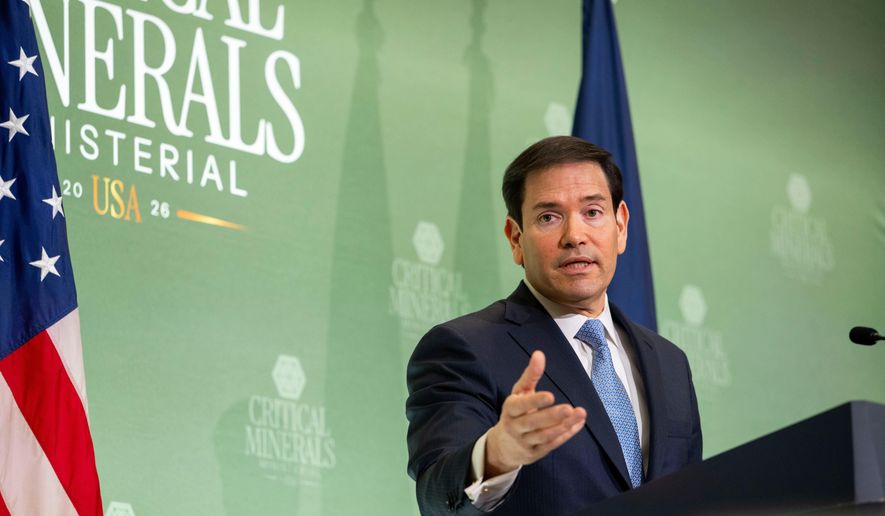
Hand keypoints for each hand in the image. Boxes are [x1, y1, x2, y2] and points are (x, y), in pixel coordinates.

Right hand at [484, 351, 586, 477]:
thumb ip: (530, 375)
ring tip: (579, 413)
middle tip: (568, 408)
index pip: (520, 406)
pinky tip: (579, 423)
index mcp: (510, 409)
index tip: (551, 396)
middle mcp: (515, 427)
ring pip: (545, 435)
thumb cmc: (515, 412)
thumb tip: (539, 354)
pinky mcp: (536, 453)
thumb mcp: (519, 393)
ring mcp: (526, 442)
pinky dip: (567, 434)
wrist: (503, 446)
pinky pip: (552, 444)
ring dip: (563, 426)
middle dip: (551, 416)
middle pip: (533, 423)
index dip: (534, 402)